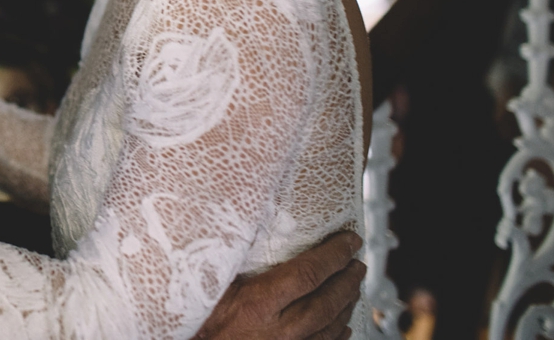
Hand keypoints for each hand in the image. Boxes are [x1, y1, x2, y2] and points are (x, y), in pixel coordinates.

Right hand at [193, 232, 365, 339]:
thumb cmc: (195, 320)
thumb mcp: (211, 283)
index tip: (348, 241)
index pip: (308, 273)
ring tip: (354, 287)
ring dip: (346, 304)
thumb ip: (234, 260)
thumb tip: (248, 224)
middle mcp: (279, 330)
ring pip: (329, 326)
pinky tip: (342, 324)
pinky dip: (337, 333)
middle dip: (347, 278)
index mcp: (258, 303)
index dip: (333, 254)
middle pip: (327, 301)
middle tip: (358, 262)